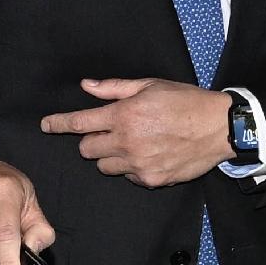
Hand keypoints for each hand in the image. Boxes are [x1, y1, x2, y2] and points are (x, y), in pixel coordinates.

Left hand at [43, 78, 231, 186]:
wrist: (219, 128)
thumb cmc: (185, 101)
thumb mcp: (149, 85)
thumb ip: (114, 88)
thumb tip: (86, 86)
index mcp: (124, 115)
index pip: (79, 123)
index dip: (58, 124)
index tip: (46, 125)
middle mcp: (127, 142)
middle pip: (86, 149)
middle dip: (91, 141)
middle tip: (110, 132)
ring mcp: (138, 164)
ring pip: (104, 166)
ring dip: (110, 156)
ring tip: (133, 144)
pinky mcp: (150, 179)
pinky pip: (127, 176)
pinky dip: (131, 167)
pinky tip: (150, 154)